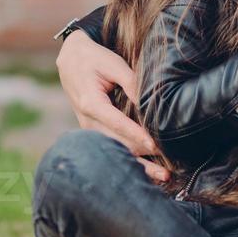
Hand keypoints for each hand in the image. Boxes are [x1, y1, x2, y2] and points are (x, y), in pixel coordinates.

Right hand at [56, 30, 166, 182]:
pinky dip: (129, 161)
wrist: (70, 61)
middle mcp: (87, 121)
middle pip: (117, 145)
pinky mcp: (93, 134)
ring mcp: (88, 130)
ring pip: (114, 152)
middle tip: (167, 172)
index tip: (155, 147)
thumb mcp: (113, 64)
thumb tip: (151, 103)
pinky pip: (112, 149)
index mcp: (91, 103)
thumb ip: (132, 83)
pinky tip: (147, 171)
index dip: (137, 136)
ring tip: (162, 177)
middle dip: (142, 160)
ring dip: (138, 166)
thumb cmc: (94, 59)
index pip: (117, 124)